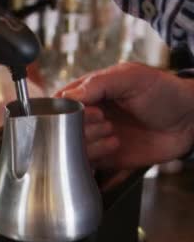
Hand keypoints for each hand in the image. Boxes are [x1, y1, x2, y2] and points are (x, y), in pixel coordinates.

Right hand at [56, 62, 193, 168]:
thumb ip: (98, 83)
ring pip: (71, 148)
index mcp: (89, 93)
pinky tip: (114, 146)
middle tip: (105, 121)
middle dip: (82, 128)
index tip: (89, 111)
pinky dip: (96, 158)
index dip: (67, 110)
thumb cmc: (164, 92)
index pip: (60, 102)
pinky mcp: (105, 157)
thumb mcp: (131, 77)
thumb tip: (67, 96)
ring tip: (113, 135)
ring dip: (90, 144)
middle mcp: (88, 116)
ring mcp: (95, 137)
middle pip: (62, 128)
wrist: (190, 121)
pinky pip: (86, 164)